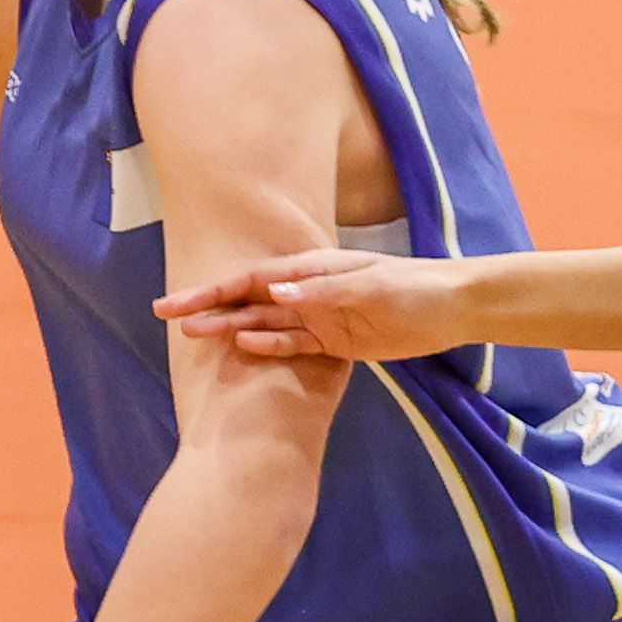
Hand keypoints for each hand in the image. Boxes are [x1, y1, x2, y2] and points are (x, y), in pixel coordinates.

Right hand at [156, 250, 473, 361]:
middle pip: (248, 300)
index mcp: (312, 270)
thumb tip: (273, 294)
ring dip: (230, 330)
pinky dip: (269, 349)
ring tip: (193, 338)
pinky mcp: (336, 342)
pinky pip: (294, 346)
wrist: (454, 307)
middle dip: (207, 308)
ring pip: (264, 325)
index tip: (176, 304)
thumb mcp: (370, 287)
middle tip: (167, 319)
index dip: (211, 291)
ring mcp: (320, 318)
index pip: (251, 280)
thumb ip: (321, 292)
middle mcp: (309, 291)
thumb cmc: (415, 287)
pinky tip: (243, 352)